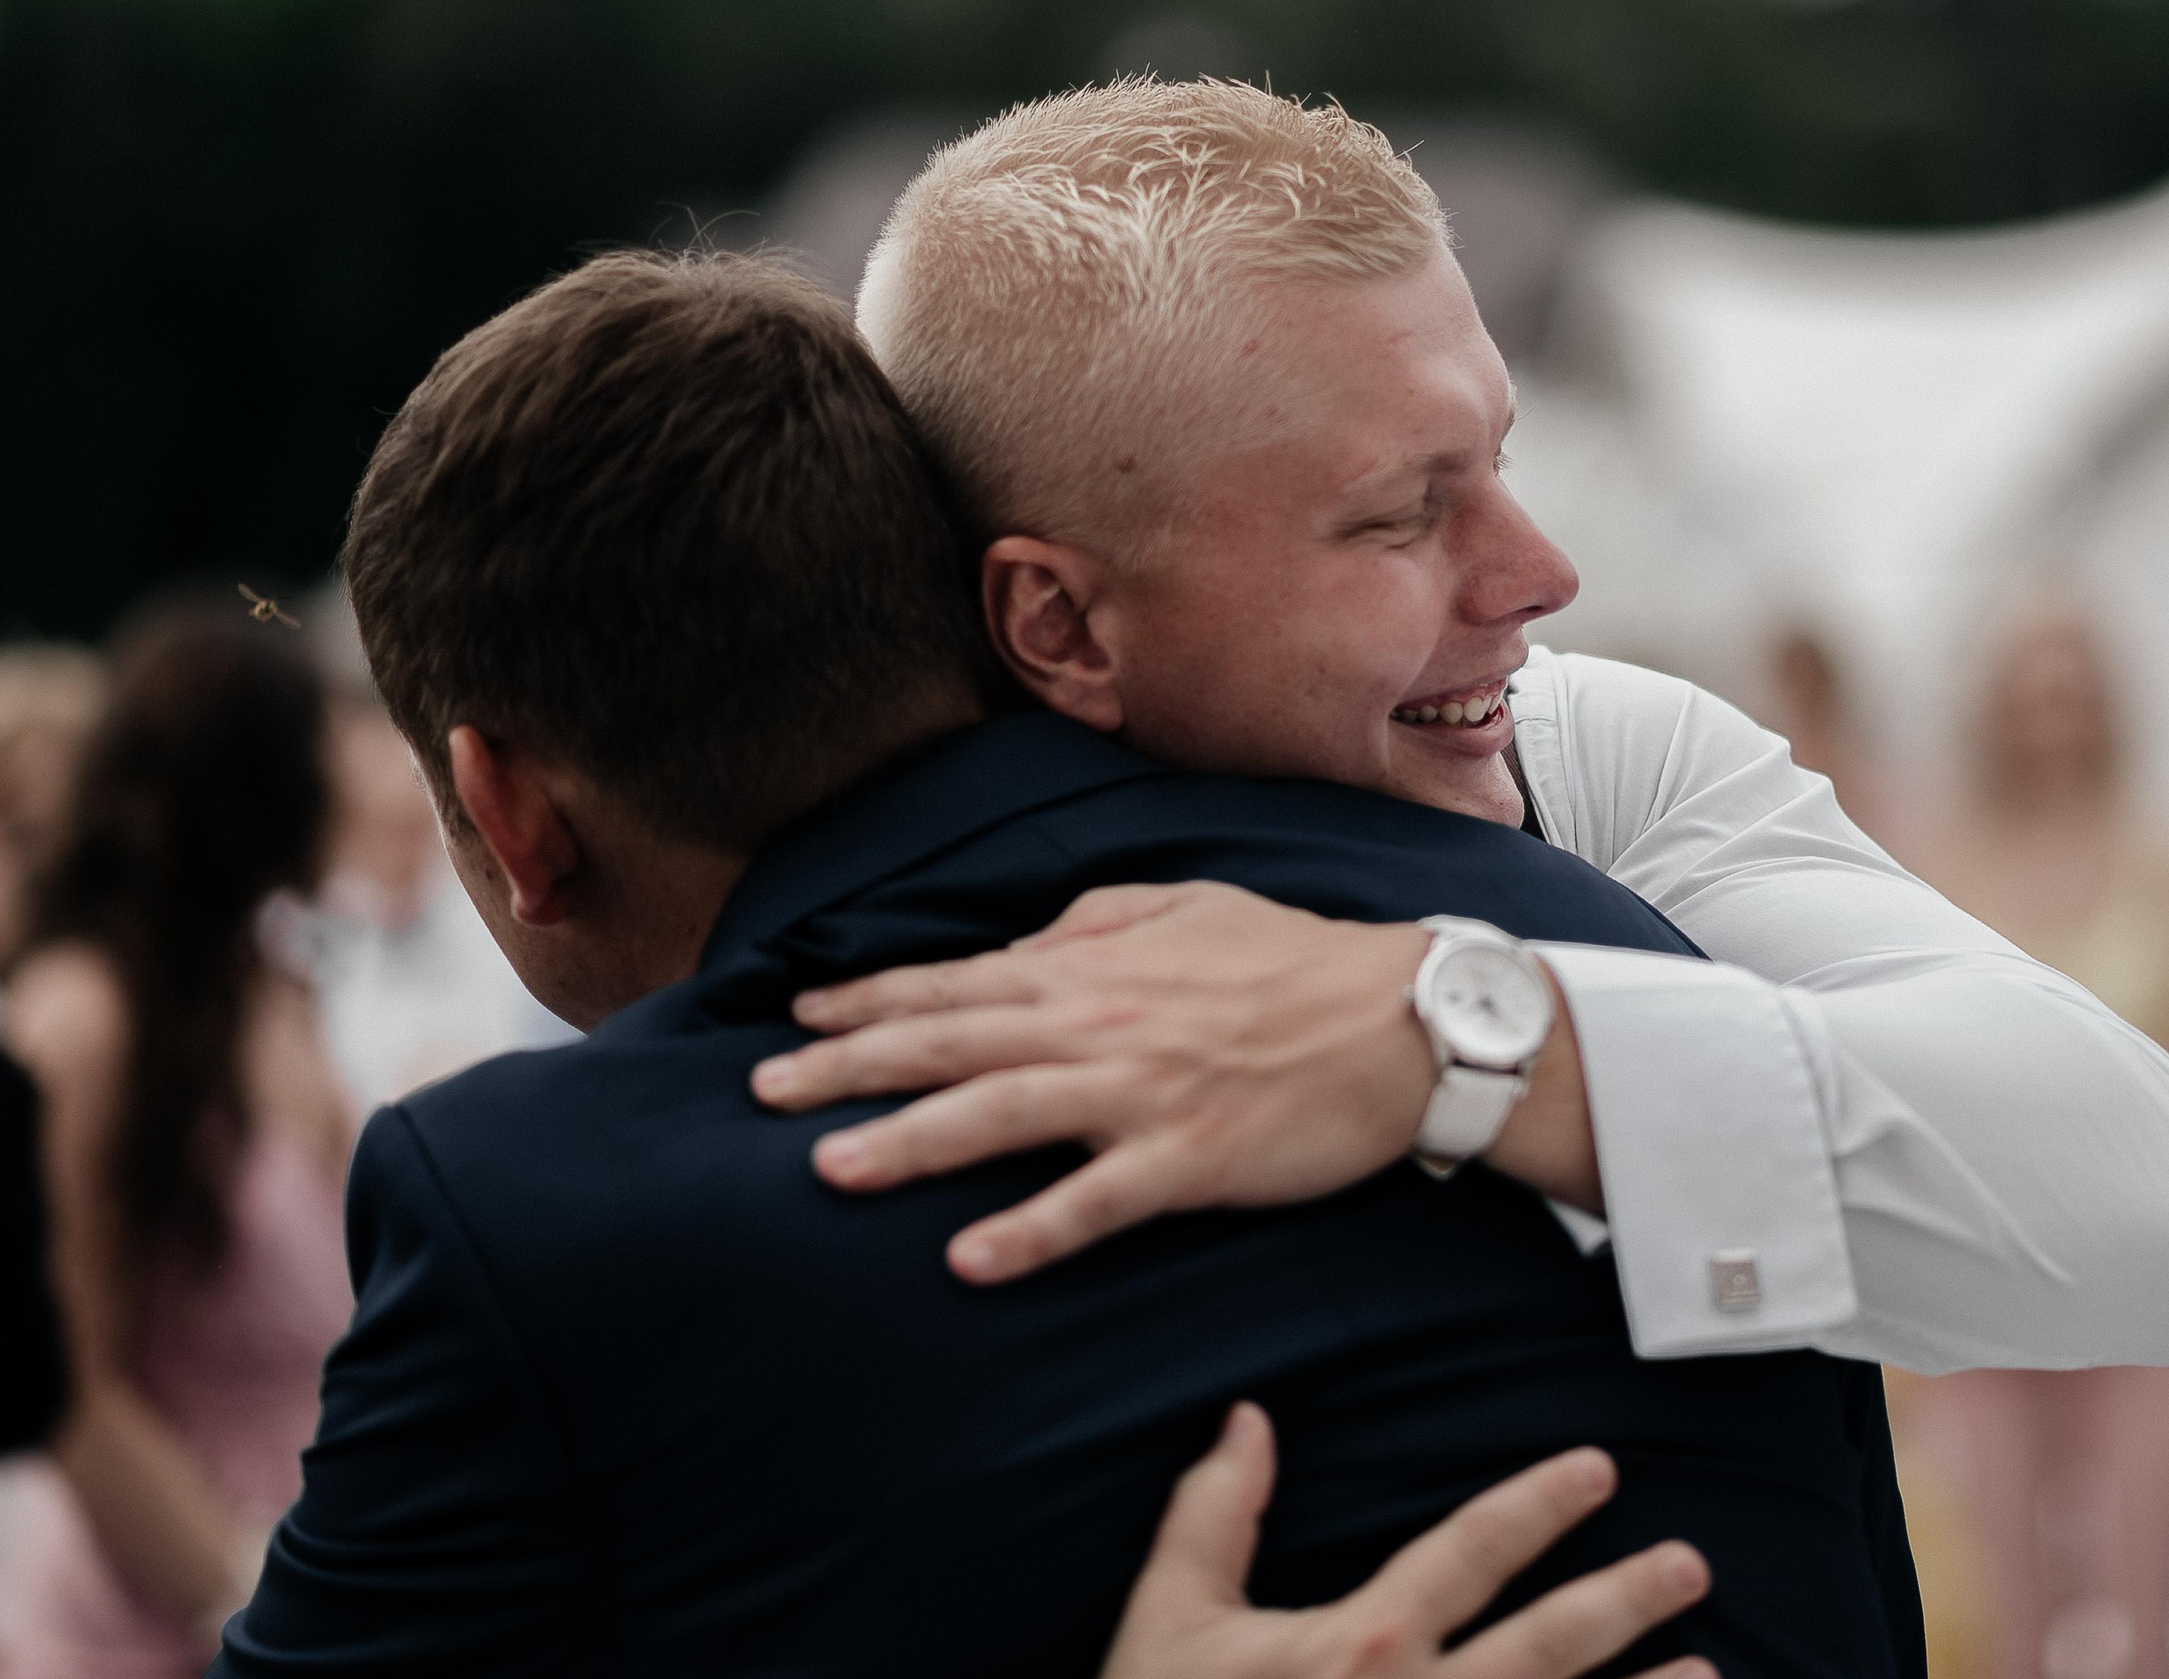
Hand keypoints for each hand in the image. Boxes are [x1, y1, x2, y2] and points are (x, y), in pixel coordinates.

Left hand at [754, 883, 1442, 1282]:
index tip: (797, 1017)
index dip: (869, 1000)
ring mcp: (1142, 1094)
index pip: (955, 983)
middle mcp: (1099, 1026)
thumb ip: (1091, 923)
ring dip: (909, 1143)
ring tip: (830, 1172)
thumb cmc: (1295, 960)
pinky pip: (1096, 1202)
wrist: (1405, 1018)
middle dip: (847, 1069)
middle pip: (949, 1047)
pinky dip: (1032, 1229)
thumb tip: (1021, 947)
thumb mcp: (1185, 908)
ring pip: (1001, 1116)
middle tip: (763, 1097)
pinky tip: (970, 1260)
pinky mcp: (1190, 1158)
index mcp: (1092, 967)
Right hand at [1103, 1402, 1712, 1678]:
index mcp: (1360, 1645)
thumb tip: (1247, 1418)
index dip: (1538, 1504)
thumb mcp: (1169, 1619)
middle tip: (1689, 1563)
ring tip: (1709, 1673)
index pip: (1471, 1551)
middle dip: (1624, 1596)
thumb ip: (1214, 1515)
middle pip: (1549, 1643)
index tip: (1596, 1469)